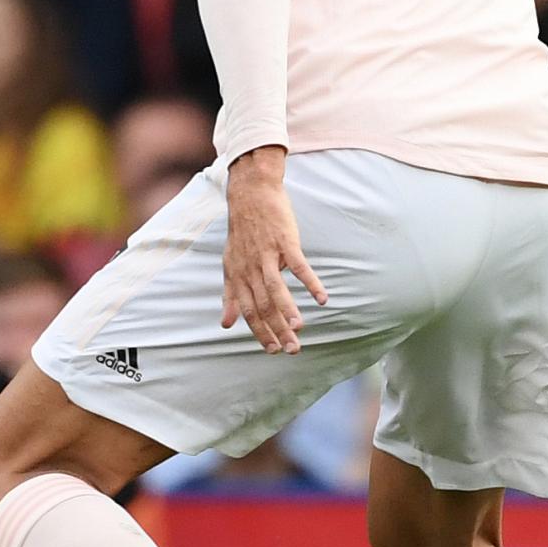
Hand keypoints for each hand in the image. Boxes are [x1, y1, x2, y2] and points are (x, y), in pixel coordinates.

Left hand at [219, 149, 328, 353]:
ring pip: (277, 289)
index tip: (273, 351)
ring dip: (289, 311)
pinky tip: (322, 298)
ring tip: (300, 329)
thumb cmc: (243, 232)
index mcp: (237, 276)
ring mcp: (267, 255)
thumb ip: (230, 296)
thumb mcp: (230, 265)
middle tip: (293, 350)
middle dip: (278, 330)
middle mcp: (250, 268)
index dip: (260, 332)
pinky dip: (310, 282)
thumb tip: (226, 325)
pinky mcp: (285, 241)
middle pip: (264, 305)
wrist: (251, 195)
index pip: (249, 311)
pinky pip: (298, 266)